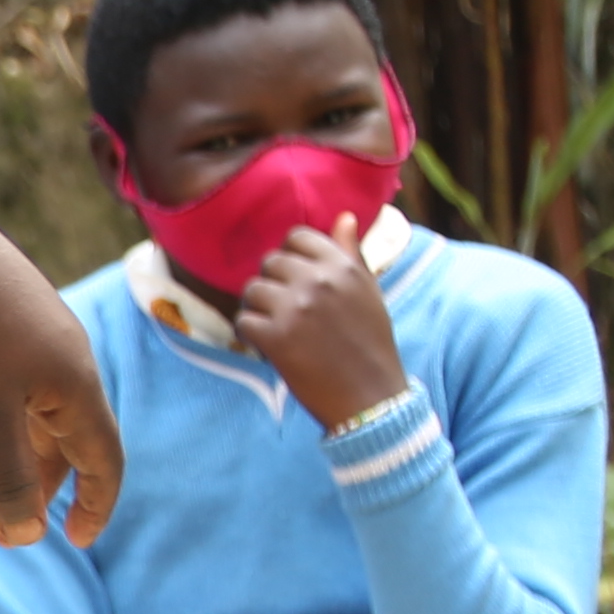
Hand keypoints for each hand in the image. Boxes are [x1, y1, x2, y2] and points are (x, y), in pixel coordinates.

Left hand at [0, 239, 121, 548]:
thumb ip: (7, 483)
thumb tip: (25, 534)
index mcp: (78, 384)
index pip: (105, 458)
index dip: (96, 505)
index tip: (78, 541)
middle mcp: (70, 353)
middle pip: (71, 435)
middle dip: (44, 484)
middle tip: (8, 520)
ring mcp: (40, 326)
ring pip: (41, 405)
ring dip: (19, 451)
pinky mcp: (7, 306)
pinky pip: (19, 375)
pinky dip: (4, 413)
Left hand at [224, 218, 407, 431]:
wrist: (370, 395)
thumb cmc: (370, 343)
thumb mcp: (369, 292)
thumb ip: (352, 253)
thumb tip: (345, 217)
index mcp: (342, 266)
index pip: (296, 237)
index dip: (290, 257)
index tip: (295, 280)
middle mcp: (318, 280)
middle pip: (270, 262)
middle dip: (273, 284)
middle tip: (286, 310)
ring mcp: (295, 308)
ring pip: (252, 290)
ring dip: (258, 308)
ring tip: (276, 327)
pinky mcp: (276, 337)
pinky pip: (242, 321)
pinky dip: (250, 334)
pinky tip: (267, 345)